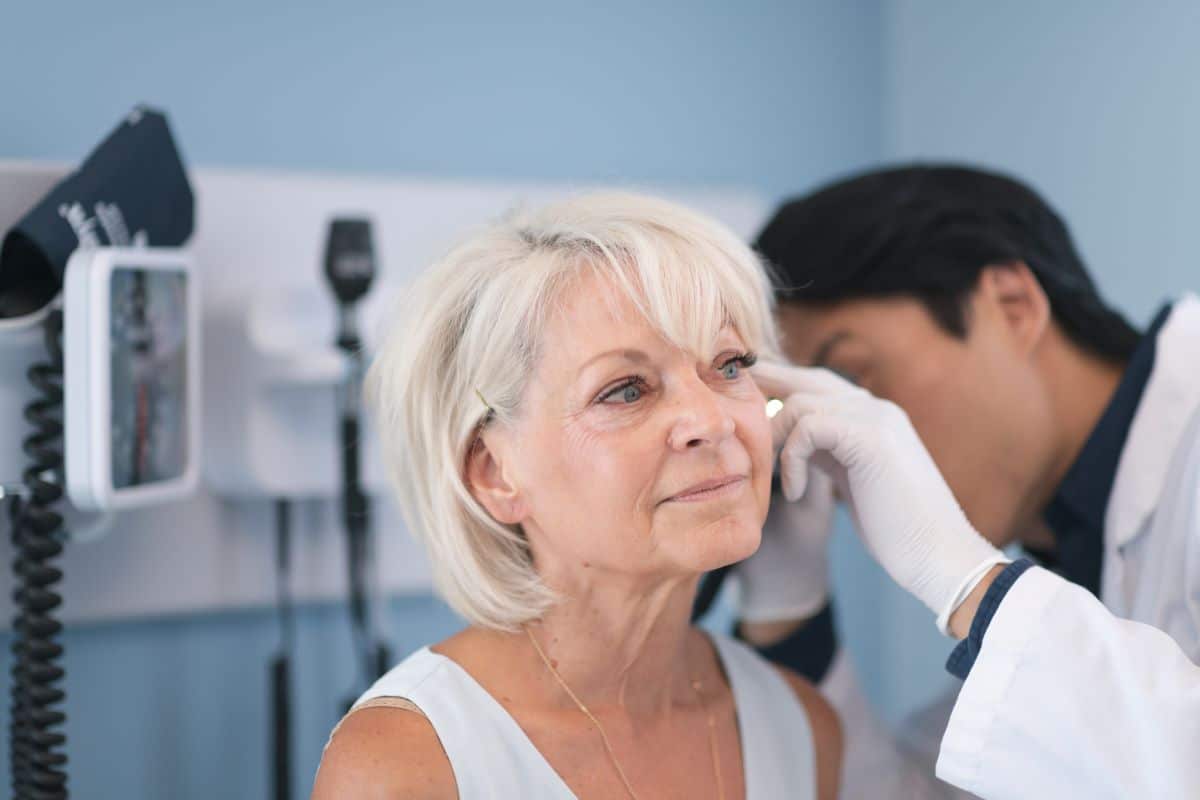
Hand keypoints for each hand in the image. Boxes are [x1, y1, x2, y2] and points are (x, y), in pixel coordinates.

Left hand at [753, 361, 1007, 634]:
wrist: (938, 555)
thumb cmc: (896, 530)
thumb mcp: (852, 481)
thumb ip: (827, 454)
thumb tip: (792, 441)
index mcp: (874, 417)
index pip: (819, 385)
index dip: (782, 386)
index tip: (748, 397)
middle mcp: (876, 408)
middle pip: (807, 379)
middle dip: (767, 385)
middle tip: (732, 394)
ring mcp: (876, 417)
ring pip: (800, 404)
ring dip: (776, 442)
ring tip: (775, 478)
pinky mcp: (869, 435)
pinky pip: (808, 427)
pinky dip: (791, 460)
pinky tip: (794, 493)